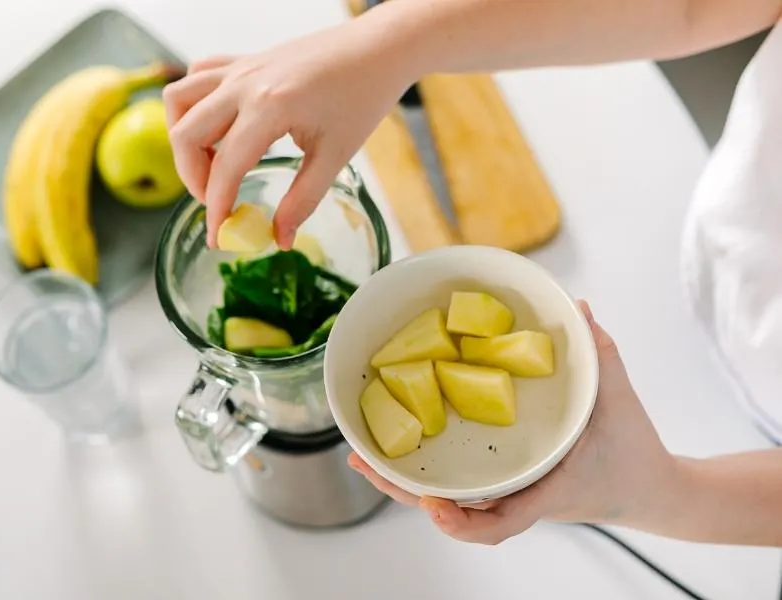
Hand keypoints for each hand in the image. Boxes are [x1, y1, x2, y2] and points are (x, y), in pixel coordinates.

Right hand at [162, 18, 413, 248]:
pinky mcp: (243, 61)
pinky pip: (197, 77)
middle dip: (192, 178)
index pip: (225, 167)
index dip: (215, 208)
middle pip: (186, 134)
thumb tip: (279, 238)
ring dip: (184, 138)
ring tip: (210, 166)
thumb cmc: (363, 96)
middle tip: (216, 203)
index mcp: (269, 107)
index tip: (217, 238)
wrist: (377, 49)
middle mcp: (244, 83)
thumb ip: (303, 200)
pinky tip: (216, 128)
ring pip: (180, 99)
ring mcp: (240, 68)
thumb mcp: (336, 156)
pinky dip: (192, 104)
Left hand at [348, 300, 679, 543]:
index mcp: (550, 489)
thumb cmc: (637, 455)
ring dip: (408, 484)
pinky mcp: (511, 490)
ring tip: (365, 458)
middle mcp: (524, 499)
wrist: (653, 493)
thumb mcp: (620, 400)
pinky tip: (405, 454)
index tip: (433, 508)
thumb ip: (600, 353)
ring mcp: (514, 498)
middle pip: (456, 514)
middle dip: (406, 492)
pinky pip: (464, 489)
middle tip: (361, 463)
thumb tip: (578, 308)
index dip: (465, 521)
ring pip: (452, 503)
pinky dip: (431, 476)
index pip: (506, 520)